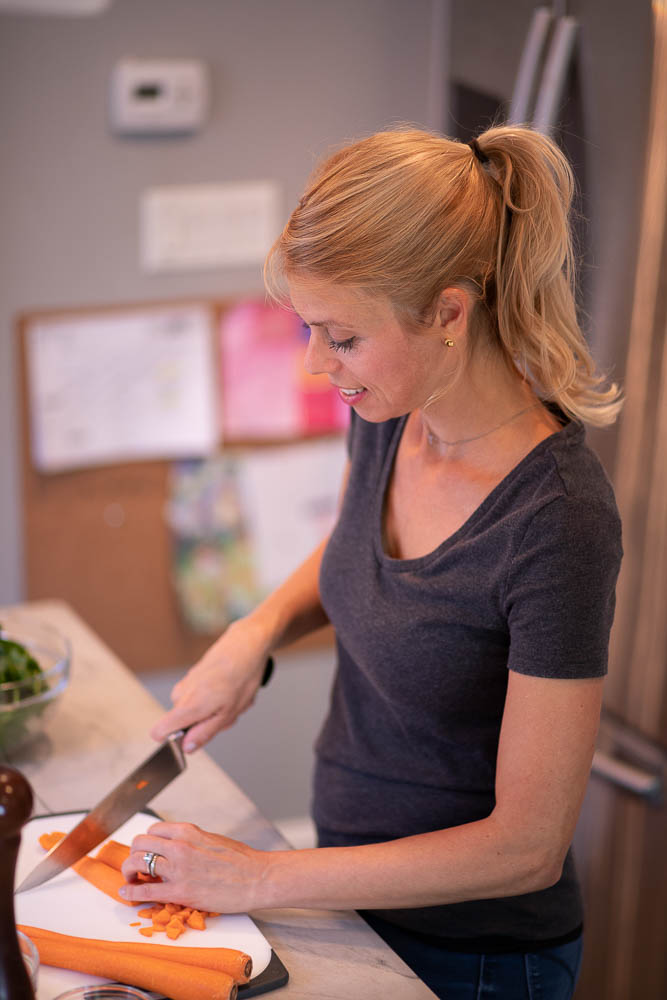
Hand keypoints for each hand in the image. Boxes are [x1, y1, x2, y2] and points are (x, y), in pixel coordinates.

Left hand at [119, 821, 268, 912]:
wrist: (257, 879)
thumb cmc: (241, 861)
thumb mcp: (212, 840)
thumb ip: (192, 841)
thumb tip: (179, 848)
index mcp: (189, 831)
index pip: (153, 830)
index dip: (147, 842)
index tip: (147, 852)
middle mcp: (180, 846)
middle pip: (140, 843)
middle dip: (134, 855)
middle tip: (136, 867)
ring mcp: (178, 869)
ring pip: (136, 863)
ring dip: (129, 872)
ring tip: (131, 880)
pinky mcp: (180, 892)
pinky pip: (144, 891)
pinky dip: (130, 893)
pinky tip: (126, 894)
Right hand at [150, 618, 270, 750]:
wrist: (245, 645)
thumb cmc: (241, 677)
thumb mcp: (228, 713)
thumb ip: (204, 733)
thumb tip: (186, 748)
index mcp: (188, 706)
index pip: (159, 731)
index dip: (171, 740)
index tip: (188, 740)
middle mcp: (182, 694)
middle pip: (183, 723)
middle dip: (205, 723)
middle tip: (227, 713)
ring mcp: (186, 683)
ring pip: (194, 710)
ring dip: (213, 710)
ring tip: (231, 699)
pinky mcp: (192, 675)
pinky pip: (198, 696)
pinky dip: (214, 697)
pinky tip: (229, 688)